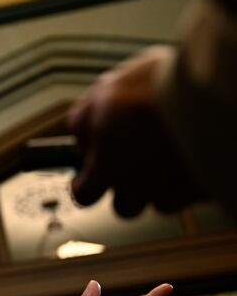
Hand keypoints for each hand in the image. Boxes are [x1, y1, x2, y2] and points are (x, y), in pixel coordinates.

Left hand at [68, 46, 203, 216]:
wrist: (216, 94)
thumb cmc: (161, 87)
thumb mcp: (107, 91)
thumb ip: (85, 118)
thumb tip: (78, 135)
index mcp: (108, 166)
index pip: (83, 195)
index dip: (85, 183)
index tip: (88, 173)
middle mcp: (140, 188)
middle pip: (124, 208)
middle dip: (125, 190)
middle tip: (132, 163)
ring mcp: (176, 193)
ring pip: (160, 202)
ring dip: (160, 186)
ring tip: (168, 153)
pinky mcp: (204, 192)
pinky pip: (191, 195)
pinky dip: (189, 181)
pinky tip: (192, 155)